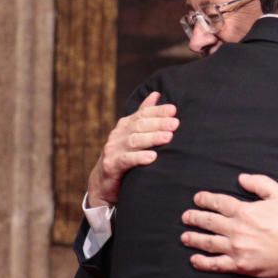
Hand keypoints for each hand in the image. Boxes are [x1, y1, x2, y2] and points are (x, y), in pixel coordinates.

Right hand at [86, 91, 179, 206]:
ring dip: (152, 138)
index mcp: (125, 125)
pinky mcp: (111, 165)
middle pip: (139, 126)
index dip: (158, 111)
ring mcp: (113, 149)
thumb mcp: (133, 134)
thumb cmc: (124, 156)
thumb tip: (156, 94)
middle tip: (175, 124)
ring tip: (168, 137)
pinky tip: (152, 157)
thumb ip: (143, 115)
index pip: (143, 114)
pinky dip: (139, 158)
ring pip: (133, 141)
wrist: (103, 183)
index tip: (174, 110)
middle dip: (158, 123)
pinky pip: (126, 160)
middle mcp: (118, 134)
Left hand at [181, 174, 277, 277]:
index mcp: (246, 211)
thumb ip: (260, 183)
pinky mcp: (240, 265)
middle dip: (195, 217)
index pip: (219, 203)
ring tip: (184, 236)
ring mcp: (237, 249)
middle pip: (209, 221)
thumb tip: (241, 178)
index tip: (197, 198)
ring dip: (194, 238)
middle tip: (186, 216)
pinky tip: (194, 259)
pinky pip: (216, 264)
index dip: (205, 199)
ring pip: (208, 242)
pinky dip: (203, 262)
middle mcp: (237, 230)